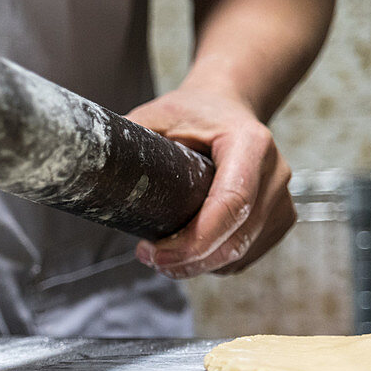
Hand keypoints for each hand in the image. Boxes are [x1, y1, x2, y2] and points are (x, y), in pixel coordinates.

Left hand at [128, 86, 295, 278]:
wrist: (228, 105)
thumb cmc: (191, 111)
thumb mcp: (156, 115)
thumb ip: (129, 137)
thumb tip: (88, 164)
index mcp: (250, 143)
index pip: (231, 203)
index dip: (194, 239)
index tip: (154, 253)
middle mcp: (275, 171)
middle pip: (237, 237)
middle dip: (189, 260)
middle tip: (148, 259)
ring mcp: (282, 197)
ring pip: (241, 253)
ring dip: (200, 265)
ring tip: (162, 256)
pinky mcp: (281, 217)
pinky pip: (247, 256)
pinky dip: (216, 262)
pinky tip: (190, 252)